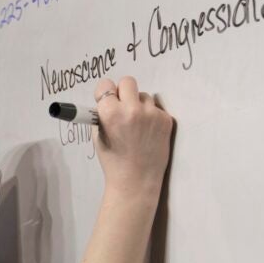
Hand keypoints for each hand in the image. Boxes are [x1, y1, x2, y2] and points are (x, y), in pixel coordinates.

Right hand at [92, 77, 174, 197]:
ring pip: (144, 95)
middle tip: (122, 107)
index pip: (106, 85)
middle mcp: (132, 110)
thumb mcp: (98, 137)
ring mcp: (151, 114)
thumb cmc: (113, 160)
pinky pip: (156, 108)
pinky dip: (151, 117)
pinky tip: (147, 132)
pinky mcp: (166, 120)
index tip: (107, 102)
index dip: (105, 94)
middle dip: (123, 92)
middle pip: (128, 82)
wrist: (136, 181)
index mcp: (110, 114)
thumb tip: (107, 99)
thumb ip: (101, 115)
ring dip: (139, 105)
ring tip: (136, 126)